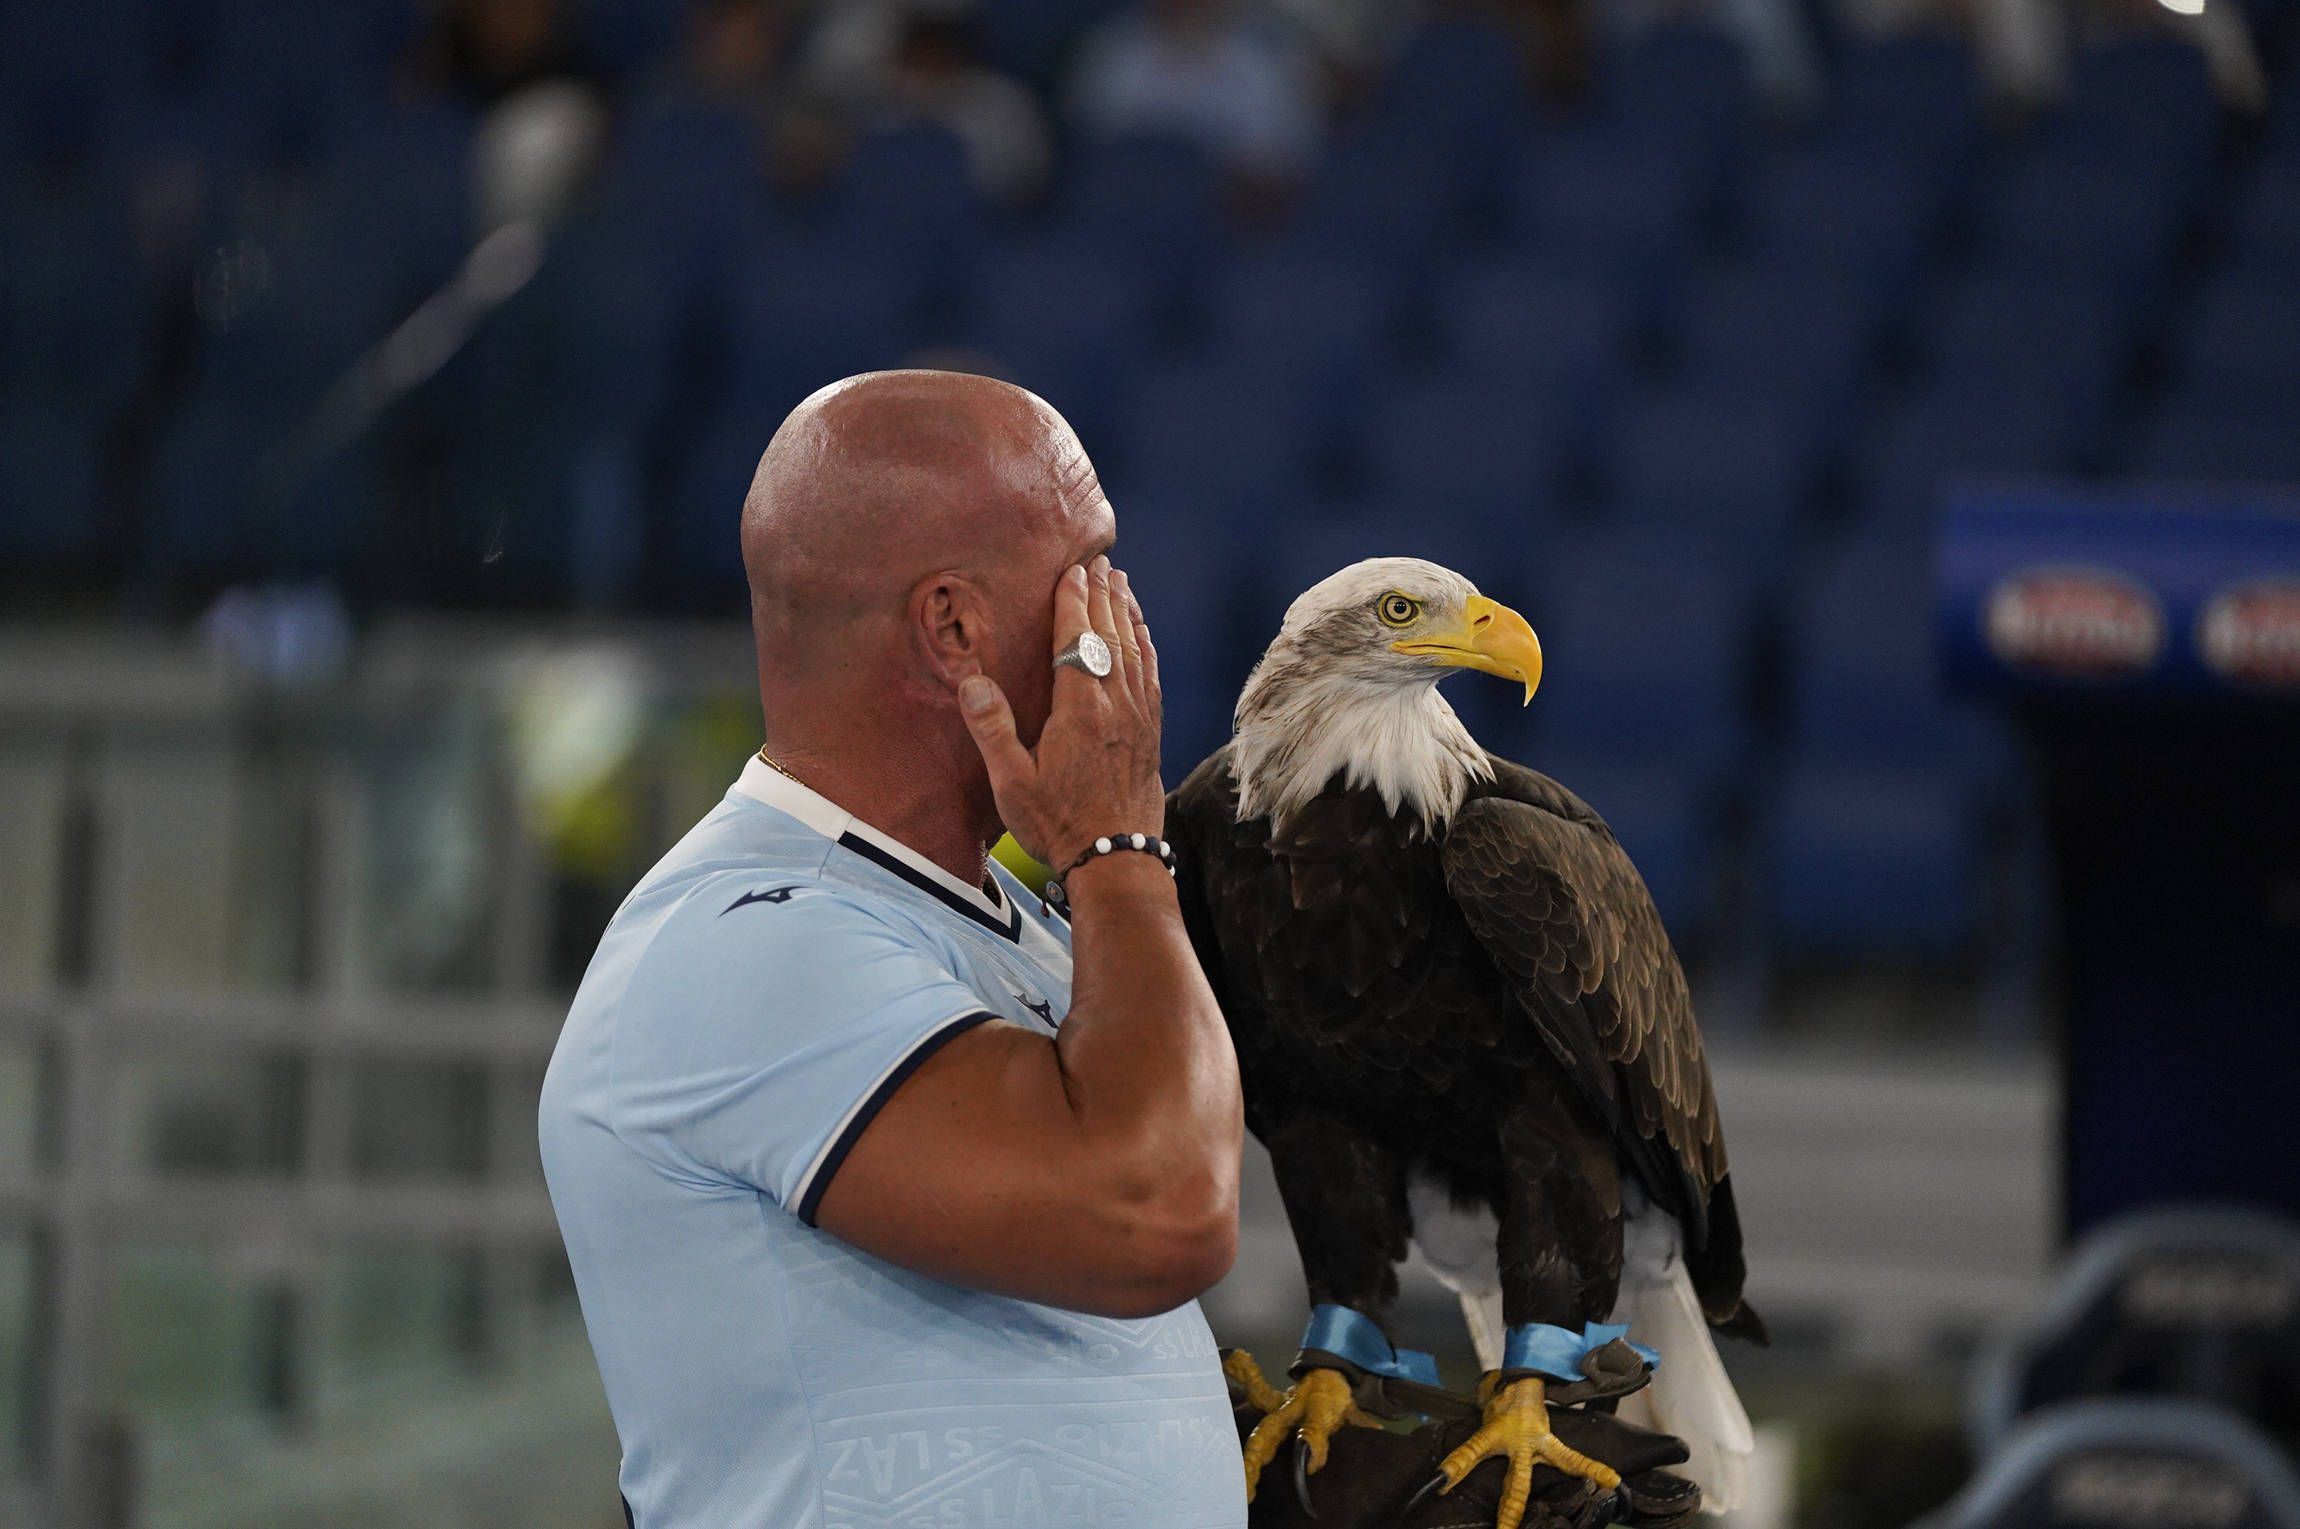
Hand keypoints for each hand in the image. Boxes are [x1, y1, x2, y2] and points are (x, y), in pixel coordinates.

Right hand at [959, 555, 1163, 869]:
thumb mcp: (1013, 783)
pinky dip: (1146, 646)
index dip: (1073, 603)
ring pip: (1136, 650)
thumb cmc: (1058, 824)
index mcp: (1080, 711)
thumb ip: (993, 730)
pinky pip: (1151, 675)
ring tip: (1121, 582)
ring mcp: (1139, 718)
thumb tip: (972, 682)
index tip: (1072, 571)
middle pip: (1112, 636)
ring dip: (1127, 613)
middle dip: (1103, 595)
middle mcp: (1115, 706)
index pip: (1078, 641)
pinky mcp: (1151, 732)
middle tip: (1100, 561)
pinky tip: (1144, 633)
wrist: (1117, 858)